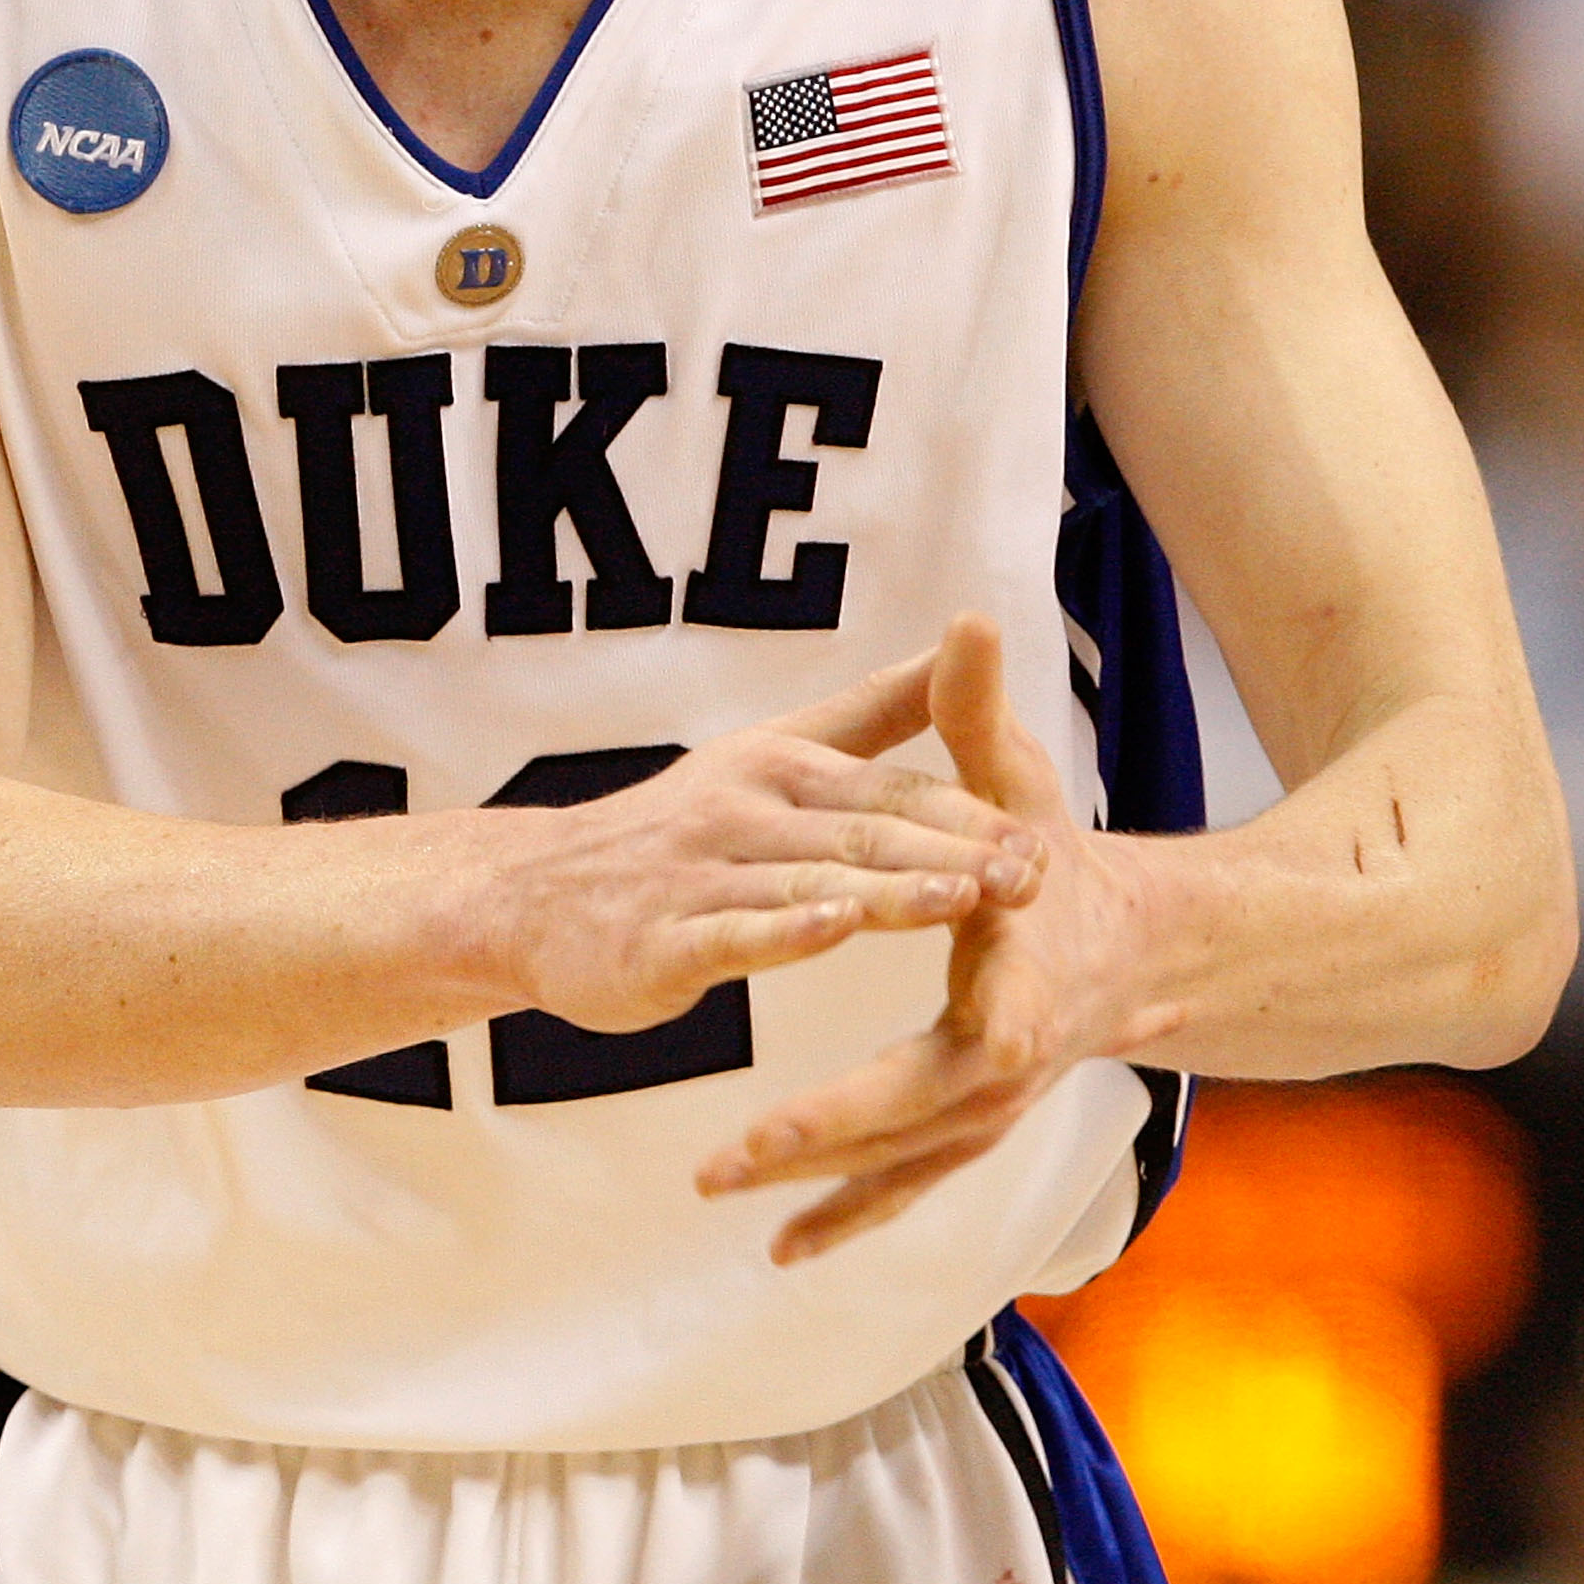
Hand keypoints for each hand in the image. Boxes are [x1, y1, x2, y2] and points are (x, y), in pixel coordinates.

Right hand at [486, 651, 1047, 1035]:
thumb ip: (868, 714)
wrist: (536, 892)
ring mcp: (705, 871)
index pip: (894, 788)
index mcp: (782, 767)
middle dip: (955, 851)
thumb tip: (956, 647)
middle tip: (1036, 873)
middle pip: (867, 829)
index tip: (1047, 836)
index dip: (970, 815)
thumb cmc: (671, 829)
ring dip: (892, 888)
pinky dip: (786, 929)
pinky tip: (833, 928)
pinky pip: (734, 931)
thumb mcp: (768, 754)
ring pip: (813, 878)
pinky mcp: (666, 937)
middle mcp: (748, 808)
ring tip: (965, 898)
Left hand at [694, 614, 1184, 1261]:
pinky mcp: (973, 1126)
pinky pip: (908, 1183)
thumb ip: (978, 711)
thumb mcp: (1020, 779)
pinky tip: (783, 1249)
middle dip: (813, 1147)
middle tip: (718, 1162)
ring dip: (816, 1190)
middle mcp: (1010, 1068)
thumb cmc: (1059, 852)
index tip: (787, 1114)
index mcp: (1019, 988)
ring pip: (901, 1166)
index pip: (957, 1051)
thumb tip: (967, 621)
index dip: (872, 1091)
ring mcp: (993, 1110)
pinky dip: (851, 1216)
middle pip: (910, 1125)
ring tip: (718, 1190)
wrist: (1138, 944)